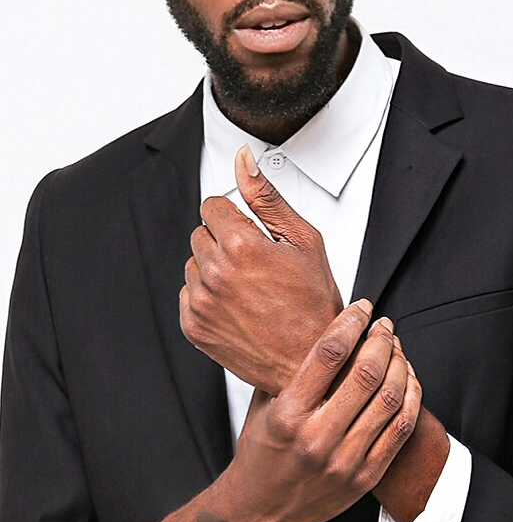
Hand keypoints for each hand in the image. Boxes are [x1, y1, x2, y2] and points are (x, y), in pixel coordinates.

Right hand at [139, 302, 420, 521]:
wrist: (258, 510)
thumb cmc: (260, 452)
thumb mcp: (263, 404)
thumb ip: (287, 368)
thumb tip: (319, 324)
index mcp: (288, 414)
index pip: (329, 353)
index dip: (351, 322)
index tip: (361, 307)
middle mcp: (317, 437)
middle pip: (366, 373)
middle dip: (381, 339)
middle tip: (384, 324)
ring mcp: (344, 461)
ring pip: (390, 399)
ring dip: (399, 364)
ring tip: (396, 348)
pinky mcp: (364, 477)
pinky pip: (401, 430)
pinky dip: (411, 397)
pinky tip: (408, 379)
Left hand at [180, 145, 342, 392]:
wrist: (309, 362)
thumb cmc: (314, 304)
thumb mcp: (303, 240)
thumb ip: (266, 196)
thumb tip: (244, 160)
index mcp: (241, 246)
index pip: (212, 206)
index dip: (236, 217)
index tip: (253, 235)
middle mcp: (215, 273)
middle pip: (201, 233)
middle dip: (225, 241)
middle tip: (257, 264)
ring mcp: (201, 302)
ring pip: (193, 263)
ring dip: (214, 268)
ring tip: (249, 287)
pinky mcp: (193, 326)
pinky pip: (188, 293)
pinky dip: (208, 295)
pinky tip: (238, 305)